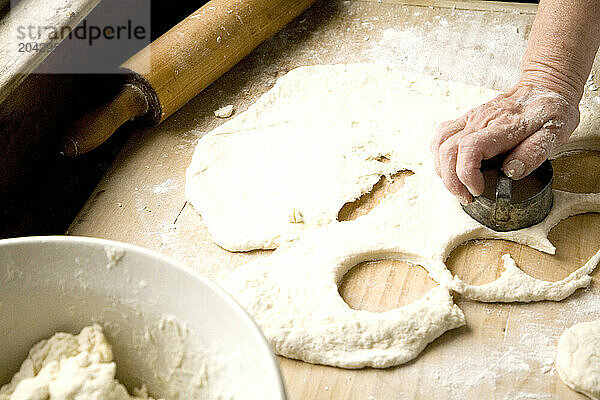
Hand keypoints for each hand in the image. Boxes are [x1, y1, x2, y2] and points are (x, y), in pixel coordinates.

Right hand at [430, 83, 579, 203]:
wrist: (545, 85)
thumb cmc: (551, 110)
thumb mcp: (555, 133)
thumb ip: (533, 153)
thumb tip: (511, 171)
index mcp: (502, 126)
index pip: (469, 149)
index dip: (467, 175)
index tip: (478, 190)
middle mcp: (480, 120)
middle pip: (448, 150)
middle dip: (451, 180)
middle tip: (466, 196)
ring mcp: (470, 118)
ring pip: (439, 143)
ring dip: (442, 169)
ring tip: (456, 185)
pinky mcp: (466, 118)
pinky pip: (441, 135)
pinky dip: (438, 154)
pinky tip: (449, 165)